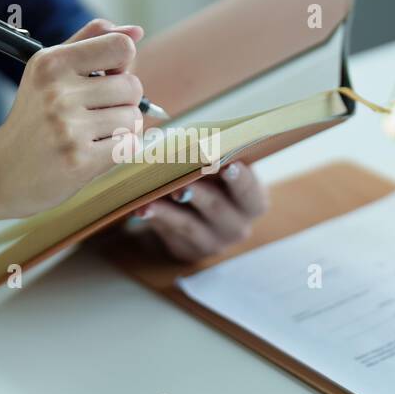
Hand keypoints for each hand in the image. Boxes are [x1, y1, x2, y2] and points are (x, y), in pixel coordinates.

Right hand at [0, 18, 144, 217]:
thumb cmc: (32, 119)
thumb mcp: (48, 70)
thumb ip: (90, 42)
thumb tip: (137, 30)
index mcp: (52, 63)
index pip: (121, 46)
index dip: (123, 63)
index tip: (106, 77)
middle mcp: (58, 92)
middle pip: (132, 86)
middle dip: (123, 102)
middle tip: (94, 114)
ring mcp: (68, 128)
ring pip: (134, 118)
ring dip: (121, 129)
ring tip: (92, 134)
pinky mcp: (79, 160)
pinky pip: (128, 146)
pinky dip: (118, 150)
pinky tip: (93, 151)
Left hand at [134, 161, 268, 262]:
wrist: (196, 216)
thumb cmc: (212, 182)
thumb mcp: (219, 172)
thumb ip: (214, 160)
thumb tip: (193, 141)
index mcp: (253, 202)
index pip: (250, 193)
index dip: (240, 180)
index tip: (228, 165)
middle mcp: (238, 227)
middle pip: (218, 209)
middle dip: (198, 193)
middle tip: (182, 180)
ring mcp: (214, 243)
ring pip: (190, 225)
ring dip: (169, 209)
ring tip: (152, 196)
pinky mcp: (189, 252)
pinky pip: (171, 235)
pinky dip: (156, 219)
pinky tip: (141, 208)